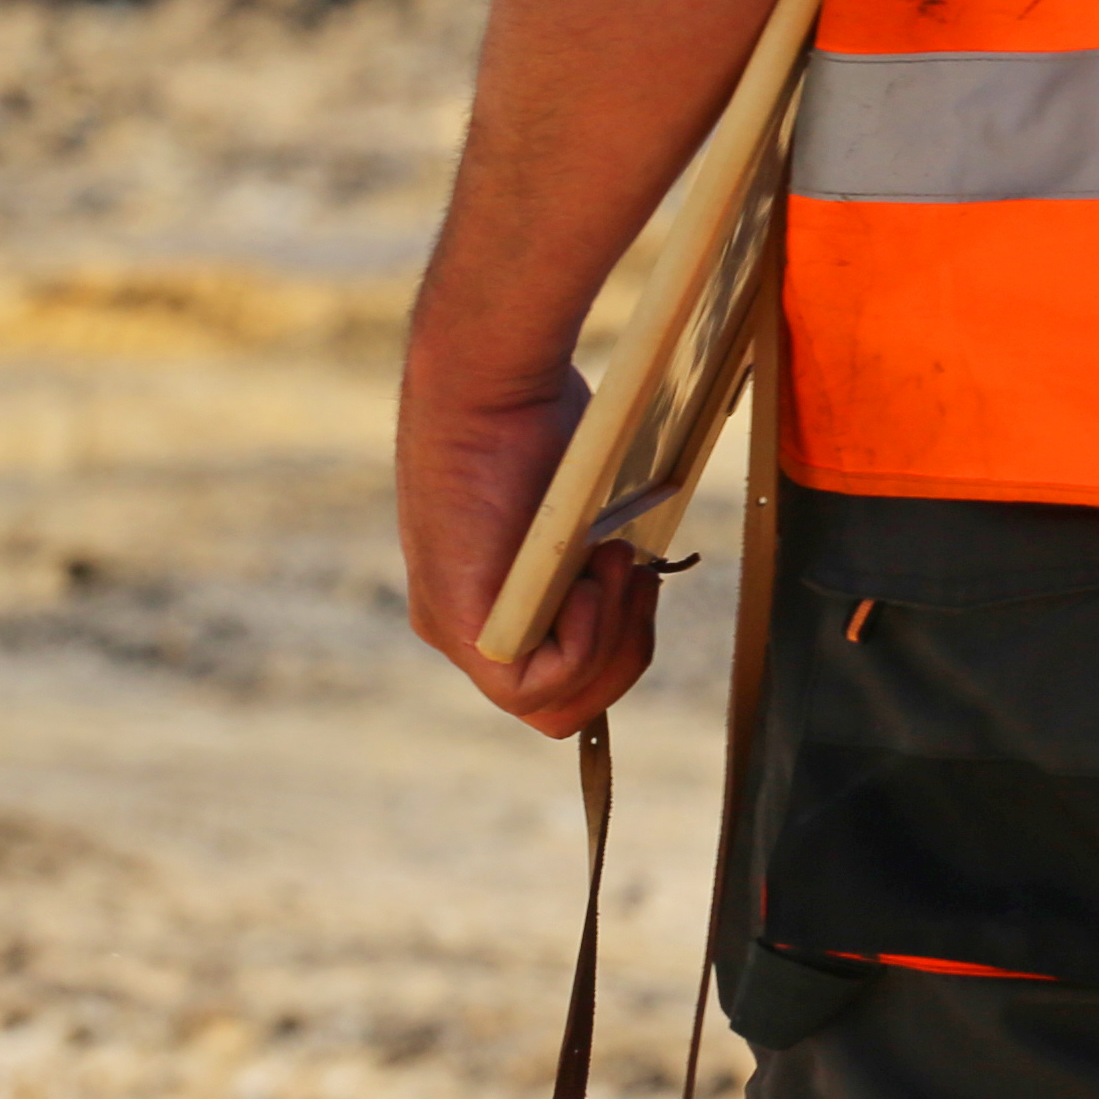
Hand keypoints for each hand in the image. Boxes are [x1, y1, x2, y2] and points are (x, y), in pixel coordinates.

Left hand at [400, 353, 659, 736]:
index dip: (617, 648)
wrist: (488, 387)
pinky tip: (586, 577)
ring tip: (611, 564)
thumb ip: (593, 560)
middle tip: (637, 581)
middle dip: (622, 658)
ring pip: (552, 706)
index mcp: (494, 608)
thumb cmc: (538, 426)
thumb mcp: (579, 510)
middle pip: (561, 711)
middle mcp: (468, 631)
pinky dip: (583, 639)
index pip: (561, 683)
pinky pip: (531, 686)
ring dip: (606, 640)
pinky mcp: (460, 626)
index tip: (639, 578)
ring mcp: (459, 634)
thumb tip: (635, 576)